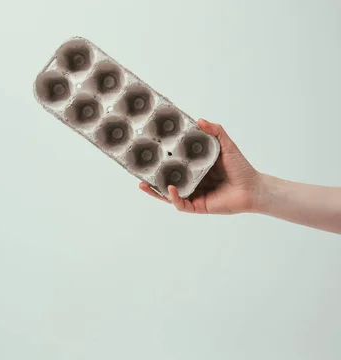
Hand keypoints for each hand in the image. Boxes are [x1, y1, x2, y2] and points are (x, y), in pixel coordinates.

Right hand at [139, 119, 259, 213]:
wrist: (252, 188)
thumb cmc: (241, 167)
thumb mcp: (226, 145)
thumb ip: (215, 132)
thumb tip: (199, 120)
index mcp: (196, 168)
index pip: (175, 162)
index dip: (163, 158)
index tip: (151, 150)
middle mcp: (193, 182)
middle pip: (168, 179)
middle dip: (153, 176)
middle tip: (140, 169)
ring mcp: (194, 195)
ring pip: (170, 194)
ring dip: (156, 190)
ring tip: (144, 183)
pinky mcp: (198, 206)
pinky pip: (181, 204)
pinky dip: (174, 197)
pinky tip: (170, 189)